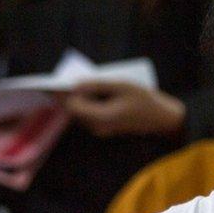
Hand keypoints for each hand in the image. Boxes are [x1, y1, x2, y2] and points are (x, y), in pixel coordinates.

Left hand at [64, 81, 185, 137]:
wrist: (163, 120)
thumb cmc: (145, 100)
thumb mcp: (122, 86)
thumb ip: (98, 85)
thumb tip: (76, 85)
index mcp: (101, 117)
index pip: (72, 106)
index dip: (61, 94)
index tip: (50, 84)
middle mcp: (98, 127)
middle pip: (73, 111)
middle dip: (64, 96)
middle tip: (53, 83)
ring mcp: (101, 129)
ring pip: (80, 113)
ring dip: (74, 99)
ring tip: (64, 84)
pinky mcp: (105, 127)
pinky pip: (88, 114)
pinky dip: (84, 103)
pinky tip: (82, 91)